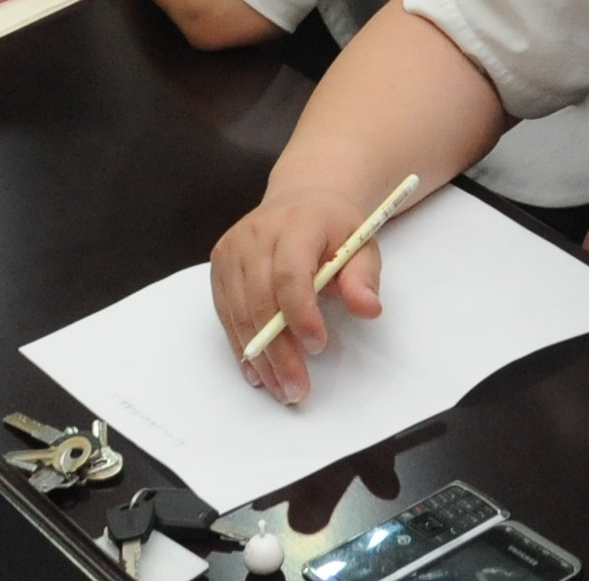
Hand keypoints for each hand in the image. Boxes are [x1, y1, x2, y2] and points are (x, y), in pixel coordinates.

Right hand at [209, 182, 394, 406]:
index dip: (301, 314)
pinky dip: (242, 345)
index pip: (290, 272)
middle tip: (297, 388)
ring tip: (282, 388)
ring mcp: (233, 249)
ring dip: (260, 357)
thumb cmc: (334, 228)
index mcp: (297, 223)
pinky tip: (259, 371)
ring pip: (239, 312)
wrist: (303, 200)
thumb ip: (364, 278)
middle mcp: (257, 234)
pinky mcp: (220, 265)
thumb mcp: (363, 244)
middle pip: (260, 300)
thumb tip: (368, 308)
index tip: (318, 346)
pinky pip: (226, 313)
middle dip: (279, 351)